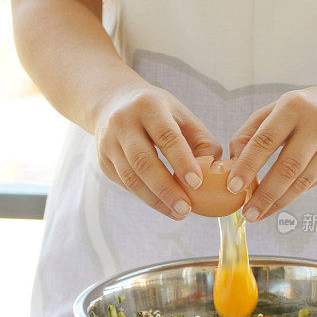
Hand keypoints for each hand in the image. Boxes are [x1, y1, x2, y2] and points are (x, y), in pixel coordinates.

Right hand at [95, 82, 221, 218]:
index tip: (197, 183)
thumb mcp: (182, 116)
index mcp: (149, 106)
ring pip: (131, 178)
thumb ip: (202, 142)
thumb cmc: (158, 113)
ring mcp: (109, 143)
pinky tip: (164, 206)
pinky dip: (146, 198)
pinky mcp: (103, 161)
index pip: (166, 136)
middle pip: (143, 161)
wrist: (113, 103)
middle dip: (166, 188)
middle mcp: (123, 122)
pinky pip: (125, 184)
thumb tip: (214, 173)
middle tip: (186, 209)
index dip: (182, 161)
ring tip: (178, 213)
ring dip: (155, 200)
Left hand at [227, 83, 316, 221]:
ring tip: (259, 214)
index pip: (265, 140)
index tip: (233, 187)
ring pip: (303, 181)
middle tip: (248, 213)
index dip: (248, 166)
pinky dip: (294, 194)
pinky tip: (279, 201)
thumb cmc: (306, 109)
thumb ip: (250, 132)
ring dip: (278, 202)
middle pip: (288, 167)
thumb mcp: (276, 109)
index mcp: (294, 106)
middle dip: (265, 194)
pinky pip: (314, 183)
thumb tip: (233, 162)